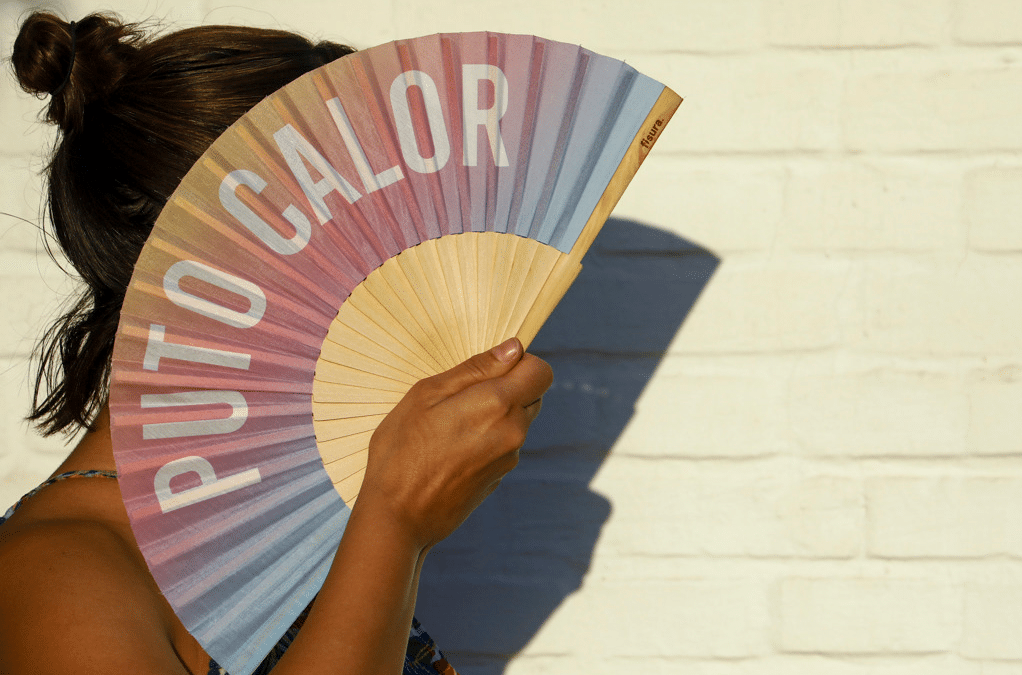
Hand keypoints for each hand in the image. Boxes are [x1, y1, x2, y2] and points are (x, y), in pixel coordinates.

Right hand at [356, 338, 551, 550]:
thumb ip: (476, 369)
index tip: (491, 367)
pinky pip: (503, 446)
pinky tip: (451, 450)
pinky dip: (487, 440)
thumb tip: (513, 349)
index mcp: (498, 404)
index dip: (521, 363)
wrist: (397, 517)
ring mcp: (509, 459)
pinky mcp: (499, 478)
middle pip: (532, 395)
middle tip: (462, 396)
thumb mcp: (427, 394)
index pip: (542, 372)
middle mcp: (513, 432)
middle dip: (508, 387)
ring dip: (496, 415)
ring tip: (451, 425)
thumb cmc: (402, 450)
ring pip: (517, 421)